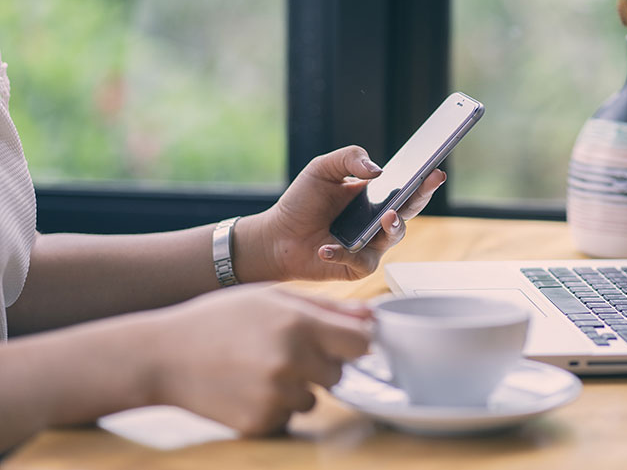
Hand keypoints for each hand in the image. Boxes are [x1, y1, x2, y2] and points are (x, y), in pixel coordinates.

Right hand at [149, 285, 370, 435]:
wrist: (163, 355)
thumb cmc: (219, 319)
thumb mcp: (271, 297)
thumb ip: (326, 307)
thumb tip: (372, 316)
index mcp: (299, 324)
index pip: (360, 342)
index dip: (352, 341)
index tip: (340, 341)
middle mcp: (292, 360)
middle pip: (339, 373)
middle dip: (321, 364)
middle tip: (283, 350)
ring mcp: (276, 394)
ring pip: (314, 398)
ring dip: (297, 387)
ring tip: (259, 367)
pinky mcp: (261, 421)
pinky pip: (288, 416)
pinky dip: (274, 405)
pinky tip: (246, 387)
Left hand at [235, 145, 444, 281]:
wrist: (278, 236)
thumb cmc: (302, 202)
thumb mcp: (322, 169)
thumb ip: (350, 158)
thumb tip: (378, 170)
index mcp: (376, 196)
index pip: (406, 187)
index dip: (423, 179)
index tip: (435, 170)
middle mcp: (379, 221)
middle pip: (409, 210)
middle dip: (421, 196)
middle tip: (425, 184)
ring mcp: (372, 245)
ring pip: (394, 236)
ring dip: (392, 226)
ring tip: (385, 217)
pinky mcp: (358, 267)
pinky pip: (360, 261)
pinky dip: (343, 253)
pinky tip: (326, 247)